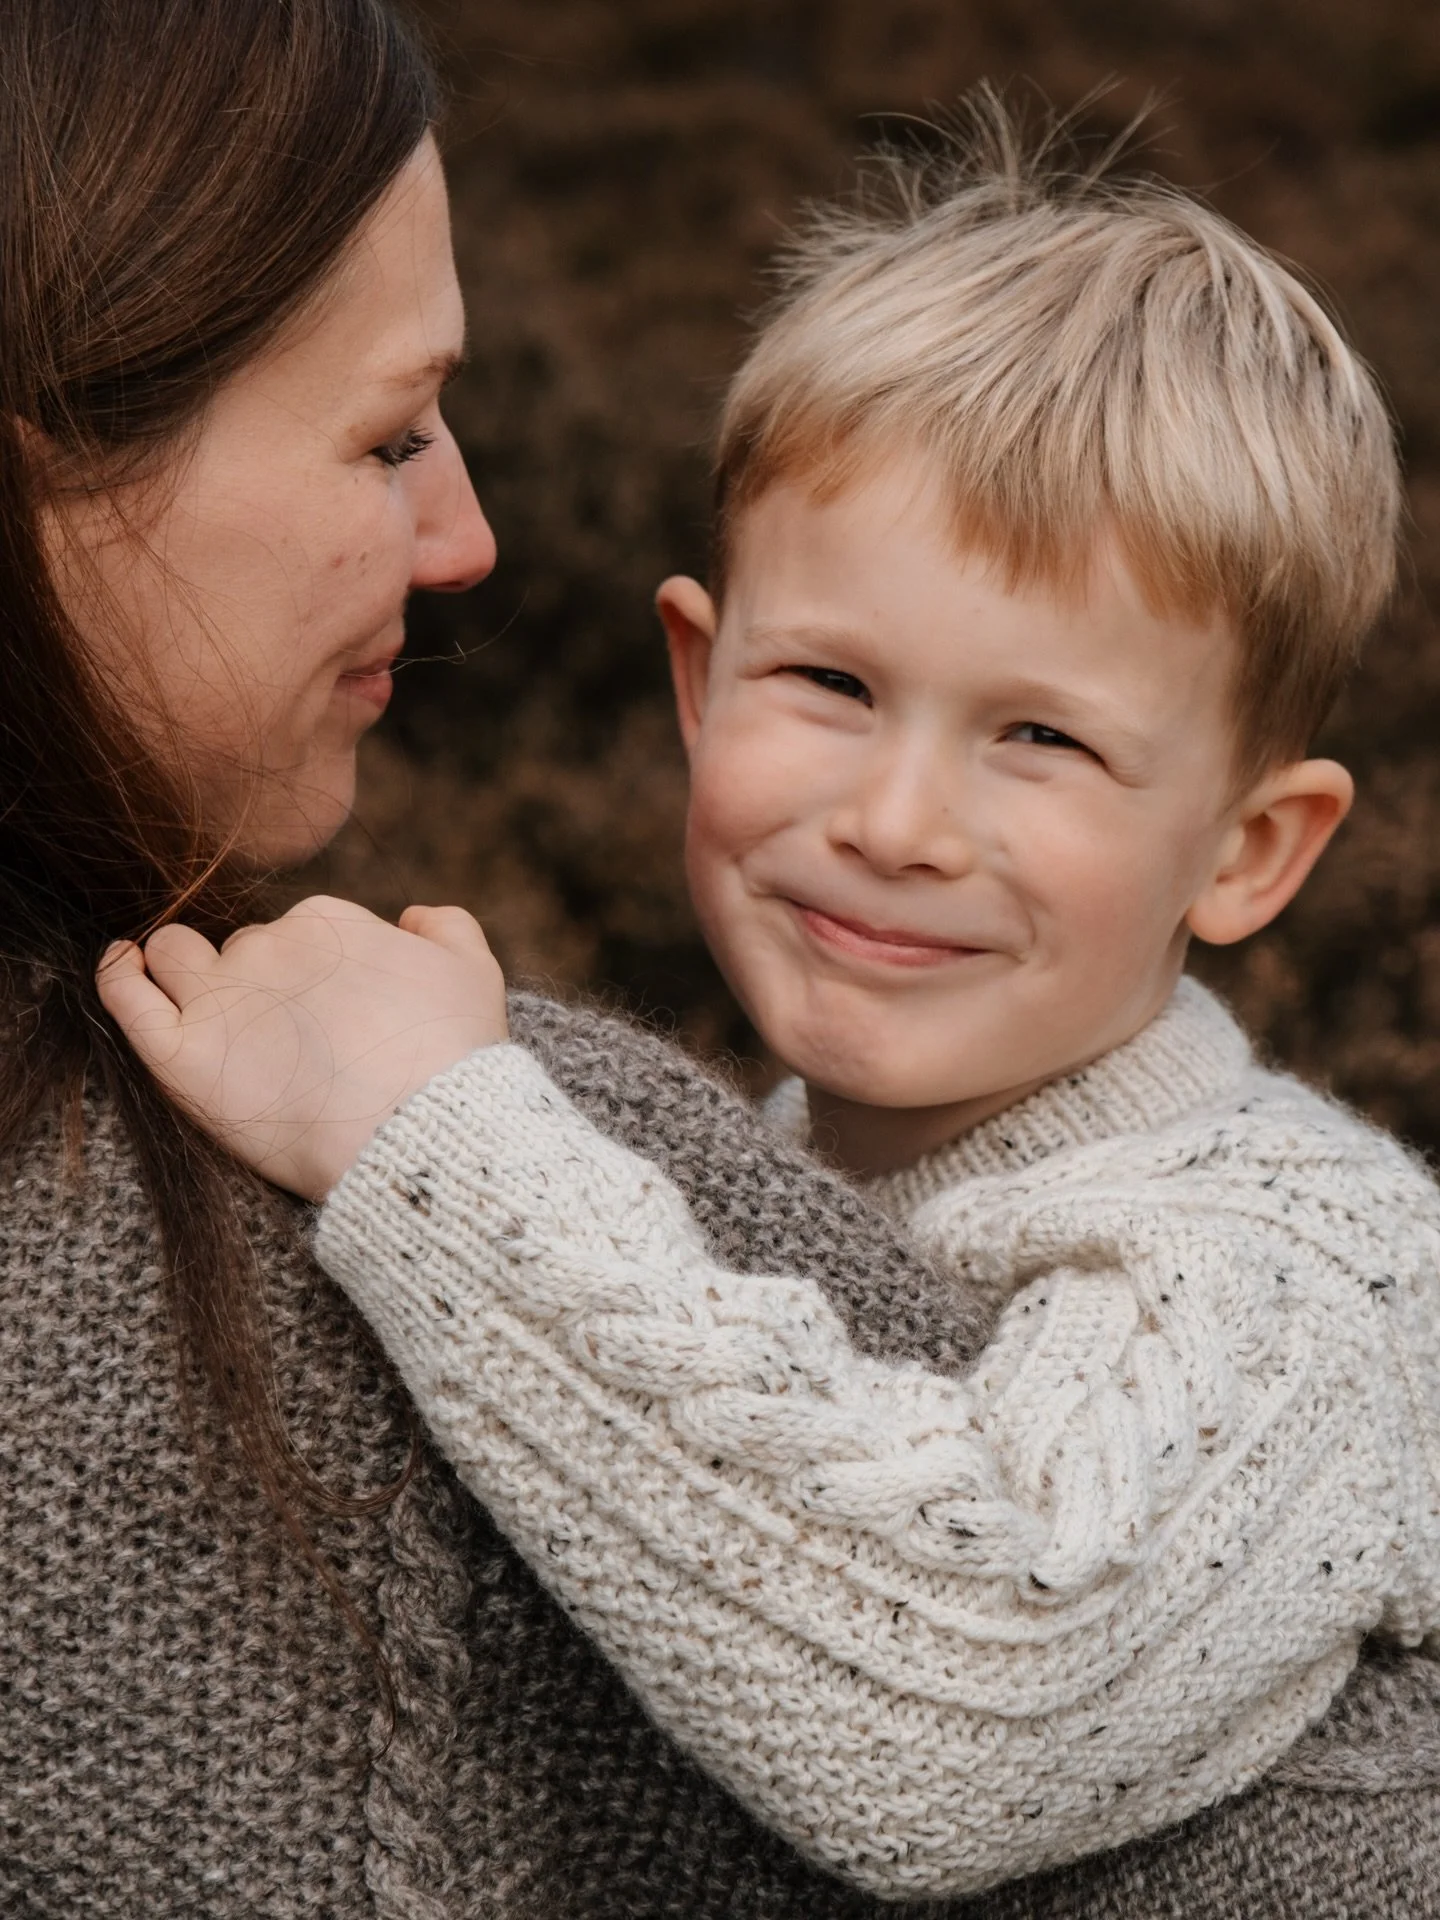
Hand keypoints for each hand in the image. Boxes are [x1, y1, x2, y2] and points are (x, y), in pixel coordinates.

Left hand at [97, 896, 507, 1199]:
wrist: (421, 1137)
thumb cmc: (457, 1062)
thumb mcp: (476, 972)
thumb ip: (444, 926)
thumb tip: (409, 914)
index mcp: (331, 921)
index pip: (303, 933)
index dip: (316, 974)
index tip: (331, 1017)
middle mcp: (272, 943)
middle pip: (244, 948)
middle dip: (259, 981)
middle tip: (287, 1040)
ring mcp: (223, 996)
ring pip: (177, 956)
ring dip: (182, 968)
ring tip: (198, 1003)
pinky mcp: (183, 1054)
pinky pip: (125, 994)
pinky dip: (118, 974)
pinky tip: (122, 967)